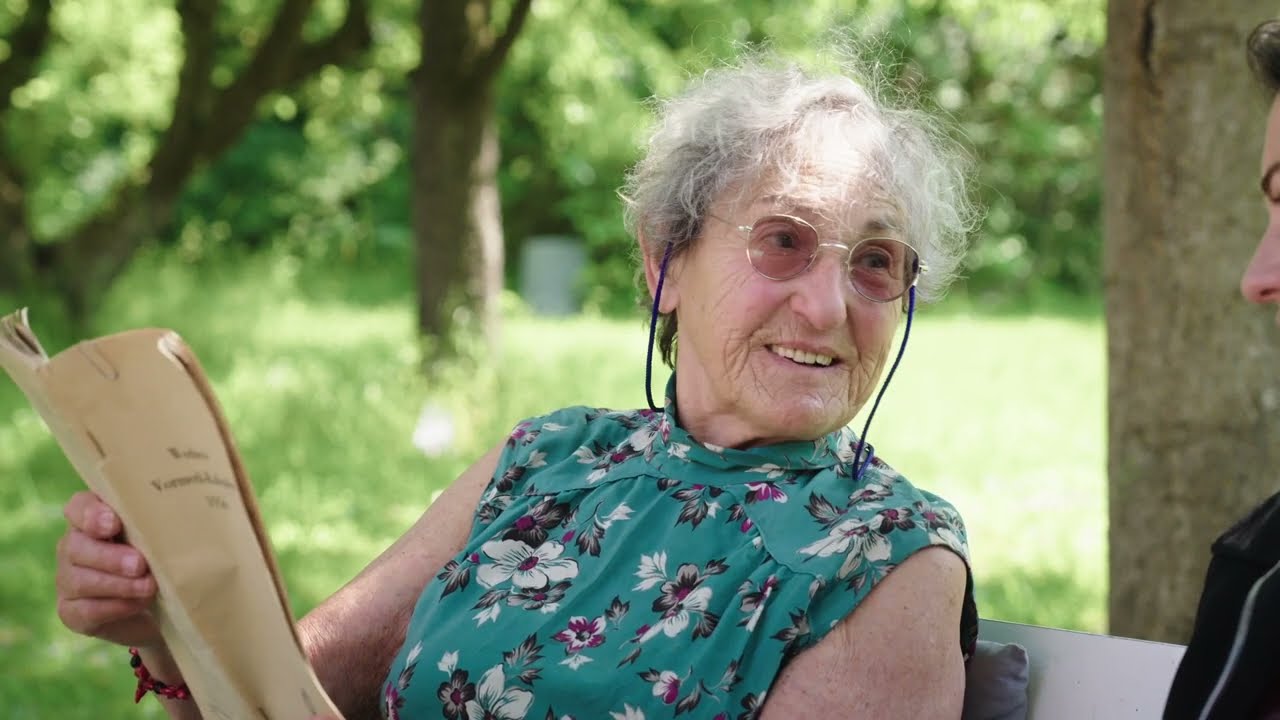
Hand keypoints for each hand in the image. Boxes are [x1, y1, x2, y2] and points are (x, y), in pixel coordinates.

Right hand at [55, 491, 161, 647]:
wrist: (161, 607)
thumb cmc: (164, 558)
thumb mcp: (167, 536)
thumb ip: (166, 520)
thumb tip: (193, 508)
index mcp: (93, 519)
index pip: (78, 507)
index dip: (91, 514)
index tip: (114, 523)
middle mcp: (74, 546)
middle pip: (76, 545)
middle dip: (109, 556)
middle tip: (140, 564)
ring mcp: (69, 579)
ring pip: (79, 580)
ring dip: (117, 584)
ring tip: (148, 586)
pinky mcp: (73, 611)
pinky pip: (86, 610)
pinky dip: (115, 607)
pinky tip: (138, 604)